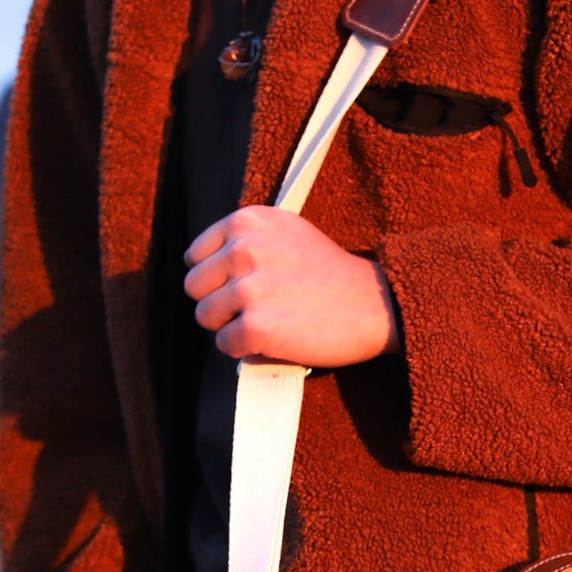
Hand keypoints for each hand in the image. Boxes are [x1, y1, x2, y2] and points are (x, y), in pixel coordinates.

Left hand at [184, 205, 399, 367]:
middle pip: (195, 288)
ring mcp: (249, 288)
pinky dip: (245, 350)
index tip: (243, 287)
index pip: (196, 257)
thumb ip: (248, 240)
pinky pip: (225, 344)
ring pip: (206, 317)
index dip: (217, 279)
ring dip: (231, 327)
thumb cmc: (333, 275)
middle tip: (256, 310)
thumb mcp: (289, 233)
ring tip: (267, 324)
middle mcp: (244, 248)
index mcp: (249, 221)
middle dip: (220, 303)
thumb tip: (204, 265)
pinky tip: (273, 341)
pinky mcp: (256, 326)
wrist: (376, 305)